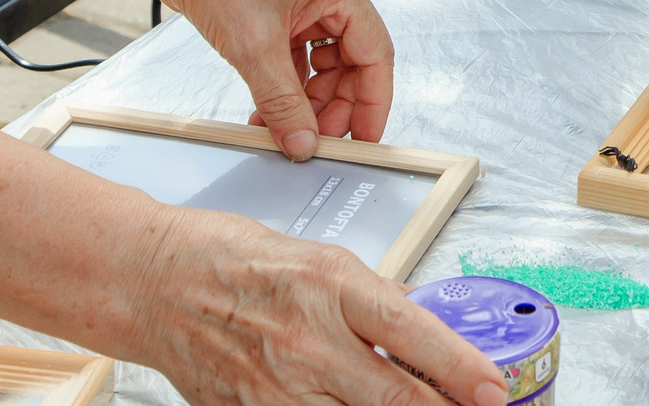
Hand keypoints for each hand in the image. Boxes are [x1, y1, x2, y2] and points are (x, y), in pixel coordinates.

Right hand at [136, 208, 505, 405]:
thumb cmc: (231, 257)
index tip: (494, 390)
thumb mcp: (318, 256)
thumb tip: (421, 324)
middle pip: (396, 396)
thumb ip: (371, 298)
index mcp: (331, 285)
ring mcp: (276, 386)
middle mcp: (307, 339)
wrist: (154, 281)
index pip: (413, 333)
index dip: (461, 368)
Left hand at [150, 0, 395, 158]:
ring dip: (306, 101)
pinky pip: (294, 58)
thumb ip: (282, 101)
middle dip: (333, 106)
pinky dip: (284, 87)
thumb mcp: (253, 45)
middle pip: (350, 63)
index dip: (372, 103)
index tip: (363, 140)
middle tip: (313, 141)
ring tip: (284, 132)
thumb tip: (302, 141)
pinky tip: (266, 112)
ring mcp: (301, 3)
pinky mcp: (275, 12)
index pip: (375, 55)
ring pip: (321, 65)